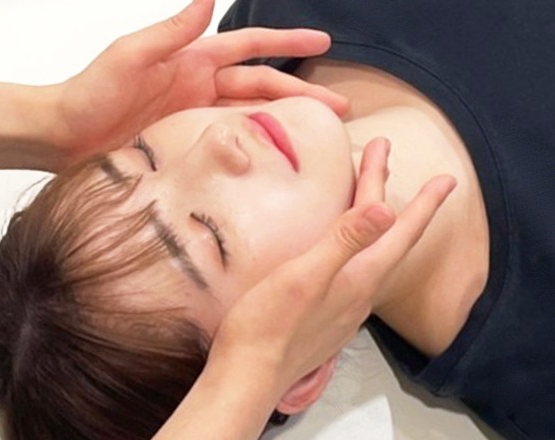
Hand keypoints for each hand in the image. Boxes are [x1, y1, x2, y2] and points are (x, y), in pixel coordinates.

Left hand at [52, 0, 347, 167]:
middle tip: (338, 109)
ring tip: (317, 136)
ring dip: (284, 123)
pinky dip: (254, 149)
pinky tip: (274, 161)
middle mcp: (200, 87)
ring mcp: (196, 118)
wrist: (63, 135)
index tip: (322, 43)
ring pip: (251, 117)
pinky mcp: (188, 145)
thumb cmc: (90, 93)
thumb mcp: (130, 56)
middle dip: (300, 95)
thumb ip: (169, 32)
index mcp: (193, 61)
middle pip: (262, 87)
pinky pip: (230, 145)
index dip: (286, 44)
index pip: (250, 48)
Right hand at [209, 138, 456, 392]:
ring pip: (370, 253)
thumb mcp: (306, 276)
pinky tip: (343, 247)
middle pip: (384, 236)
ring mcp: (344, 307)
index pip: (400, 231)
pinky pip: (353, 270)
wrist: (248, 374)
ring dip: (373, 219)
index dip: (424, 203)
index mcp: (360, 277)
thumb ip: (344, 242)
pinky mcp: (326, 316)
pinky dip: (356, 244)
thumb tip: (387, 209)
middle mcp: (360, 293)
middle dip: (385, 191)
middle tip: (383, 155)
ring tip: (370, 194)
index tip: (446, 178)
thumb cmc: (269, 324)